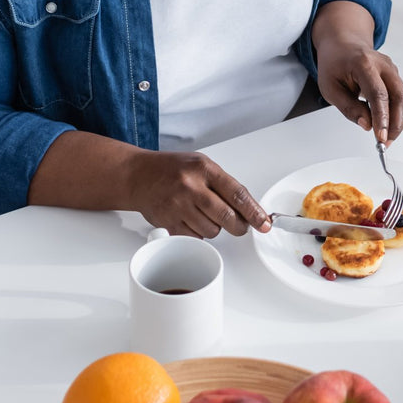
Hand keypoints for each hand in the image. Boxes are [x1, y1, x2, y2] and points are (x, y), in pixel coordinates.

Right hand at [126, 150, 268, 238]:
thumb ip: (224, 185)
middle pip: (227, 217)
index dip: (254, 212)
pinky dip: (199, 234)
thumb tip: (249, 209)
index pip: (237, 194)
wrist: (138, 176)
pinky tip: (192, 220)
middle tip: (240, 226)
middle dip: (239, 226)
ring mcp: (178, 206)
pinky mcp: (167, 222)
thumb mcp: (202, 165)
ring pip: (212, 231)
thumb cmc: (173, 169)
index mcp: (204, 169)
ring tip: (205, 215)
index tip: (264, 223)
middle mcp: (191, 187)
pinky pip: (194, 238)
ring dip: (215, 228)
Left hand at [316, 35, 402, 143]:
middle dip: (396, 123)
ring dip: (398, 120)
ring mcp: (392, 69)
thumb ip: (349, 107)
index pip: (378, 94)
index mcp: (363, 64)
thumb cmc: (335, 64)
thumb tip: (367, 125)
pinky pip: (400, 96)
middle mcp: (383, 64)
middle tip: (386, 142)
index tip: (380, 137)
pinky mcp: (395, 75)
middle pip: (399, 96)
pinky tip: (387, 124)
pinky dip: (396, 113)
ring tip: (386, 137)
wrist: (343, 43)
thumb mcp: (330, 88)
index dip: (382, 118)